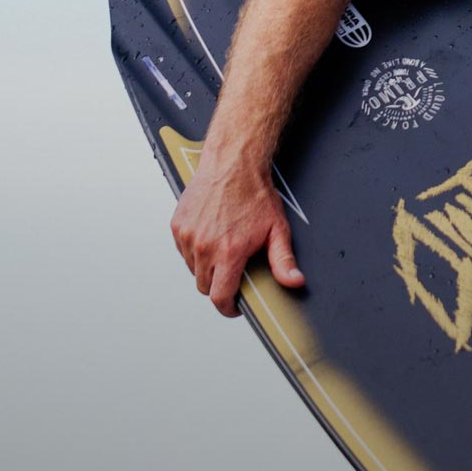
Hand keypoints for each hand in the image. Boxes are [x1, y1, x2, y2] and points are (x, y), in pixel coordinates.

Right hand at [170, 156, 304, 317]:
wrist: (233, 163)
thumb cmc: (255, 193)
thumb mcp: (277, 229)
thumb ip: (283, 260)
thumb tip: (294, 281)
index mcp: (228, 252)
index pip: (219, 297)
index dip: (228, 307)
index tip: (234, 306)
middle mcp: (204, 247)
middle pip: (205, 286)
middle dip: (219, 285)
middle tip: (234, 272)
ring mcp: (188, 236)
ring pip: (193, 269)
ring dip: (206, 267)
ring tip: (224, 250)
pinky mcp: (178, 226)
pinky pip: (184, 250)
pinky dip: (195, 251)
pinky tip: (211, 236)